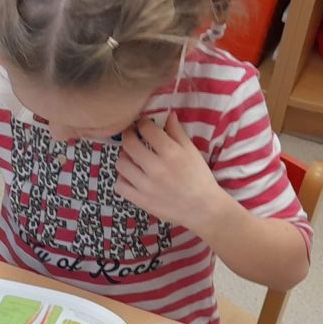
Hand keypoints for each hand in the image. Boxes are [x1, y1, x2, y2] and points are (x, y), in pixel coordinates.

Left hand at [115, 114, 231, 228]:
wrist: (203, 209)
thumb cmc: (199, 178)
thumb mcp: (192, 152)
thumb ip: (177, 132)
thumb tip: (168, 114)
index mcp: (171, 153)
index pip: (146, 129)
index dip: (141, 123)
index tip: (142, 124)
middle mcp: (156, 168)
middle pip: (128, 144)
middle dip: (128, 136)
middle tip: (132, 136)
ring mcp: (146, 186)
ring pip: (121, 164)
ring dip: (124, 157)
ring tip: (132, 158)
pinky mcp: (140, 201)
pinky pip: (119, 185)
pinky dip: (122, 179)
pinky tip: (131, 176)